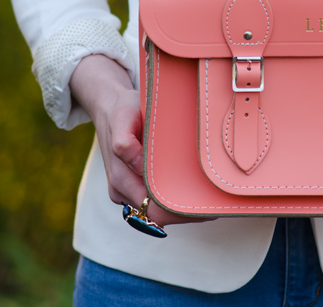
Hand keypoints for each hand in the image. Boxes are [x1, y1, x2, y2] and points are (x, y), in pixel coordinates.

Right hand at [70, 54, 211, 225]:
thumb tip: (138, 166)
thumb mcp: (123, 119)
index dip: (176, 212)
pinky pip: (155, 201)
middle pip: (157, 215)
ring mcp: (127, 191)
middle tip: (213, 205)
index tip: (201, 206)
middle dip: (183, 212)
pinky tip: (194, 192)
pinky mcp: (134, 186)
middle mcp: (122, 190)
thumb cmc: (122, 112)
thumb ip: (125, 144)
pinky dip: (173, 199)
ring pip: (157, 211)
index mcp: (121, 179)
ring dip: (179, 207)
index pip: (152, 210)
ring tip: (207, 199)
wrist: (110, 108)